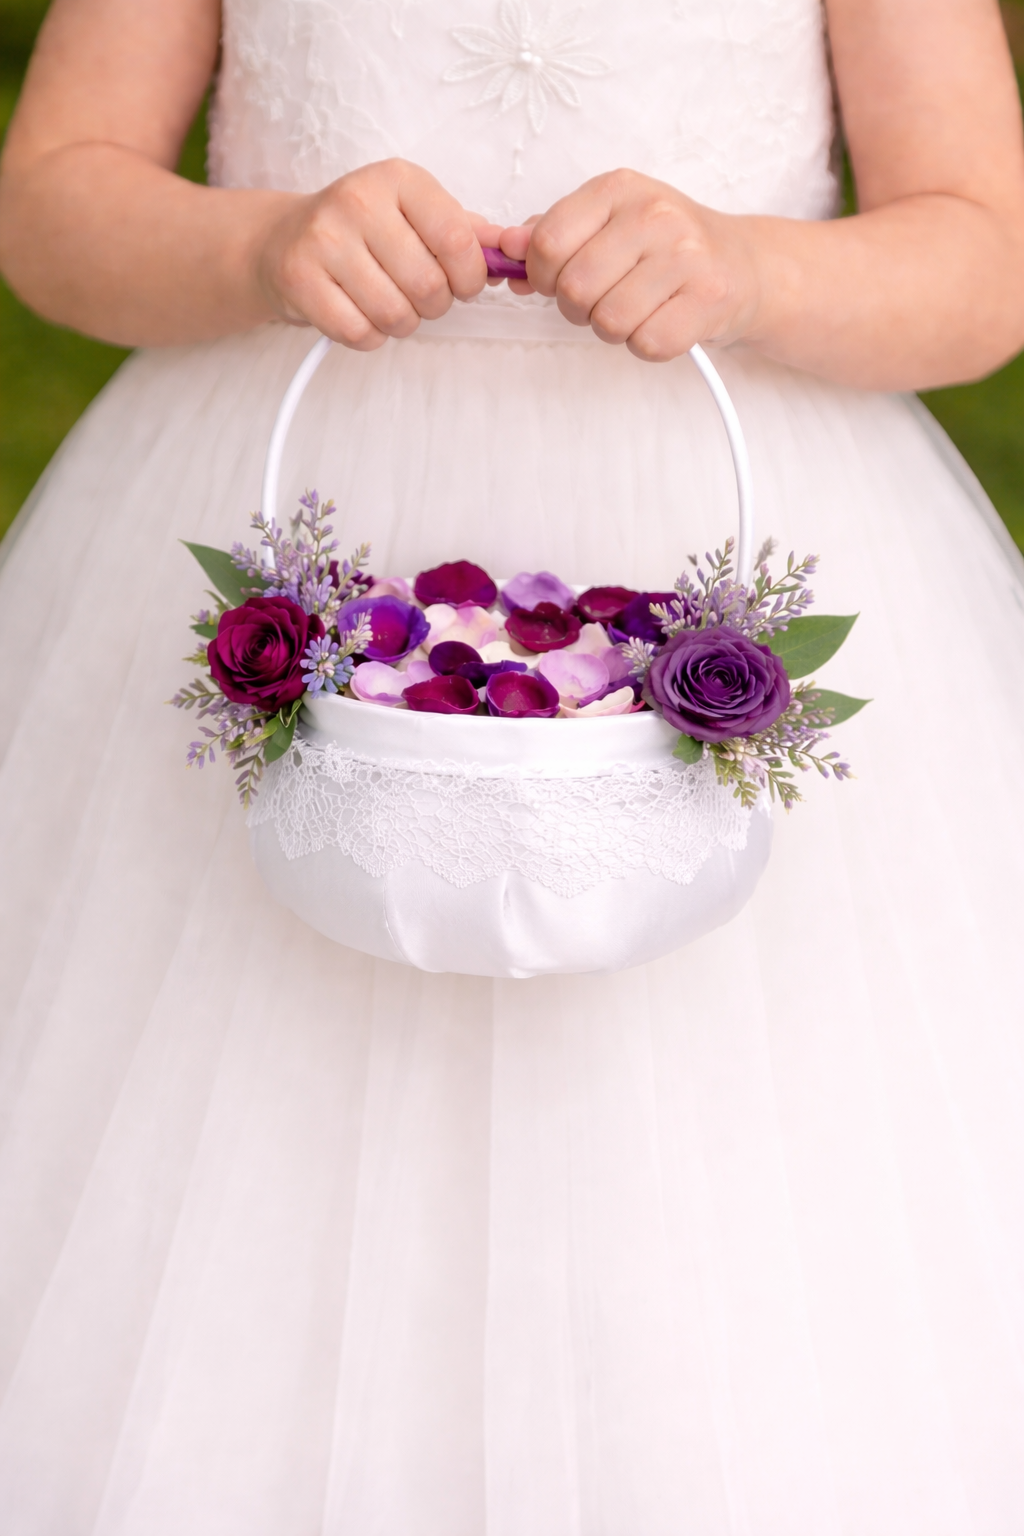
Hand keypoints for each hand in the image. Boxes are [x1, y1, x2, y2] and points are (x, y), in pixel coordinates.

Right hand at [255, 158, 501, 350]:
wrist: (281, 239)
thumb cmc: (362, 230)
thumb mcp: (415, 215)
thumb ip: (466, 233)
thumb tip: (514, 251)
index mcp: (398, 179)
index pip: (459, 242)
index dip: (470, 279)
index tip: (461, 283)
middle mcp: (358, 201)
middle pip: (430, 287)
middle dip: (434, 305)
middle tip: (417, 295)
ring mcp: (324, 240)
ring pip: (396, 315)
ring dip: (401, 323)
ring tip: (386, 302)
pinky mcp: (299, 280)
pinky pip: (359, 333)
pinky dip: (368, 336)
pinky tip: (358, 313)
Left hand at [497, 170, 762, 361]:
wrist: (743, 264)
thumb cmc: (664, 247)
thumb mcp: (607, 222)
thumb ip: (551, 234)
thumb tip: (503, 247)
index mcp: (619, 189)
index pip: (547, 243)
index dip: (543, 275)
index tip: (559, 280)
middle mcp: (654, 215)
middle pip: (574, 288)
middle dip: (578, 309)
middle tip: (602, 300)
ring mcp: (686, 257)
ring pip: (608, 322)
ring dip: (613, 330)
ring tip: (635, 310)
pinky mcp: (709, 300)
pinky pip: (647, 344)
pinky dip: (645, 345)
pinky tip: (660, 322)